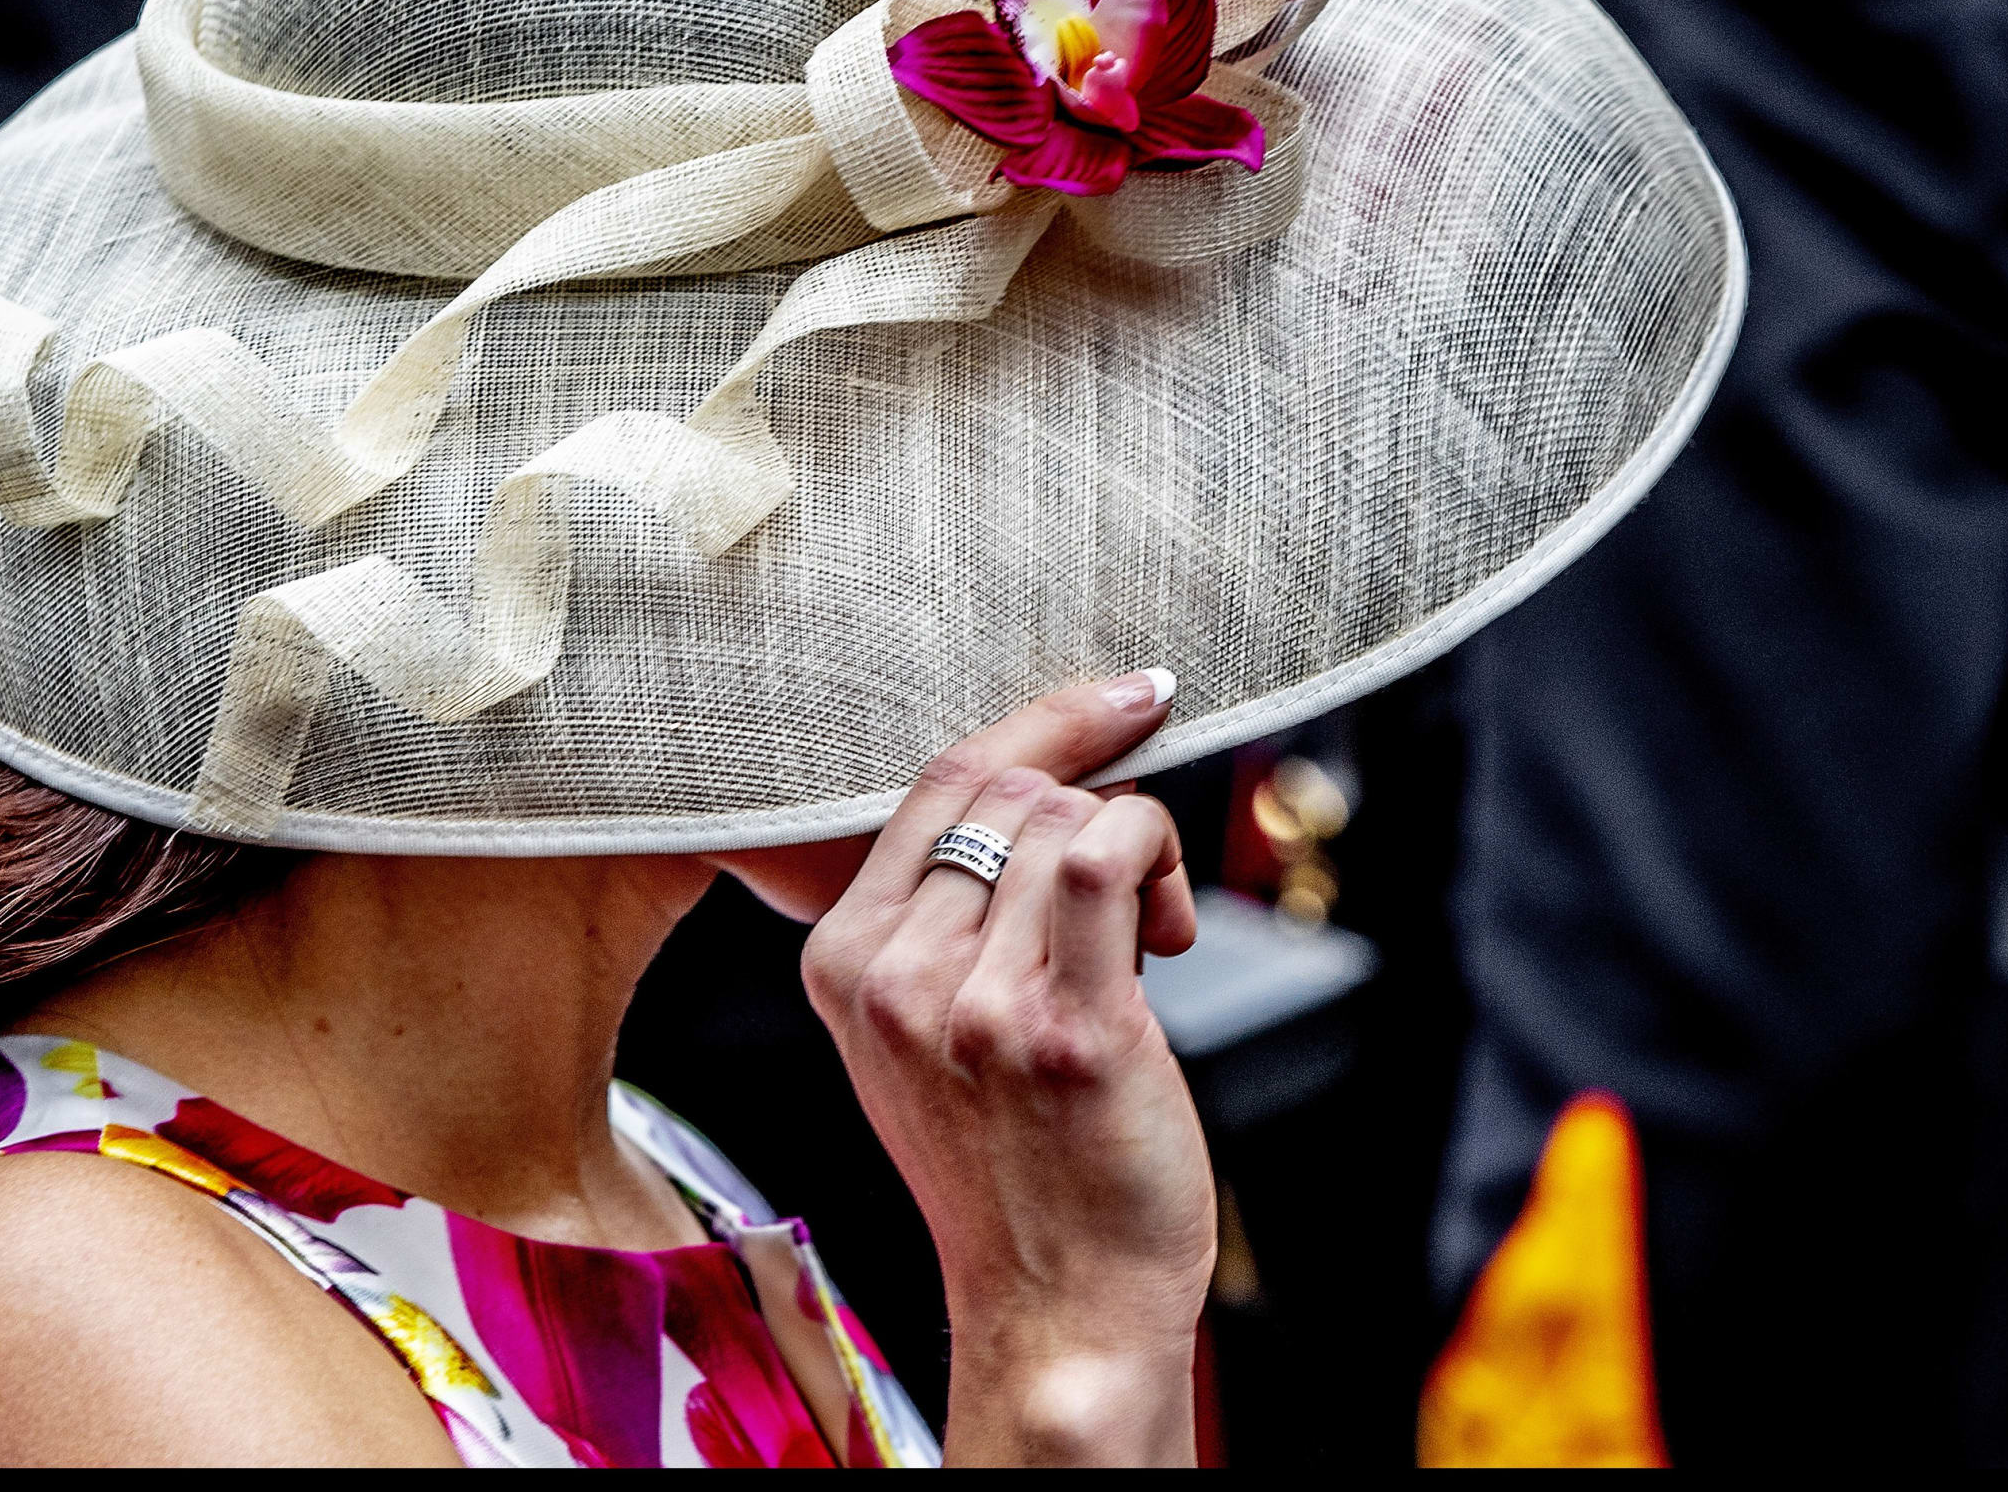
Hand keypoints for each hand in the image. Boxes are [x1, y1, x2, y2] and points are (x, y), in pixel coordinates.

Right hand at [790, 674, 1211, 1466]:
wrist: (1057, 1308)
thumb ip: (947, 915)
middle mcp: (891, 975)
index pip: (937, 782)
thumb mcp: (925, 1032)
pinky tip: (1166, 922)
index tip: (1120, 698)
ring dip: (1140, 848)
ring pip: (1070, 819)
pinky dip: (1159, 850)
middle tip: (1134, 886)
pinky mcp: (1064, 1026)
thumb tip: (1056, 785)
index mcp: (840, 962)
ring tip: (1148, 935)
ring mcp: (971, 1003)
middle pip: (1011, 791)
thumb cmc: (1014, 1167)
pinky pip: (1113, 851)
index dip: (1044, 725)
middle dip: (1097, 806)